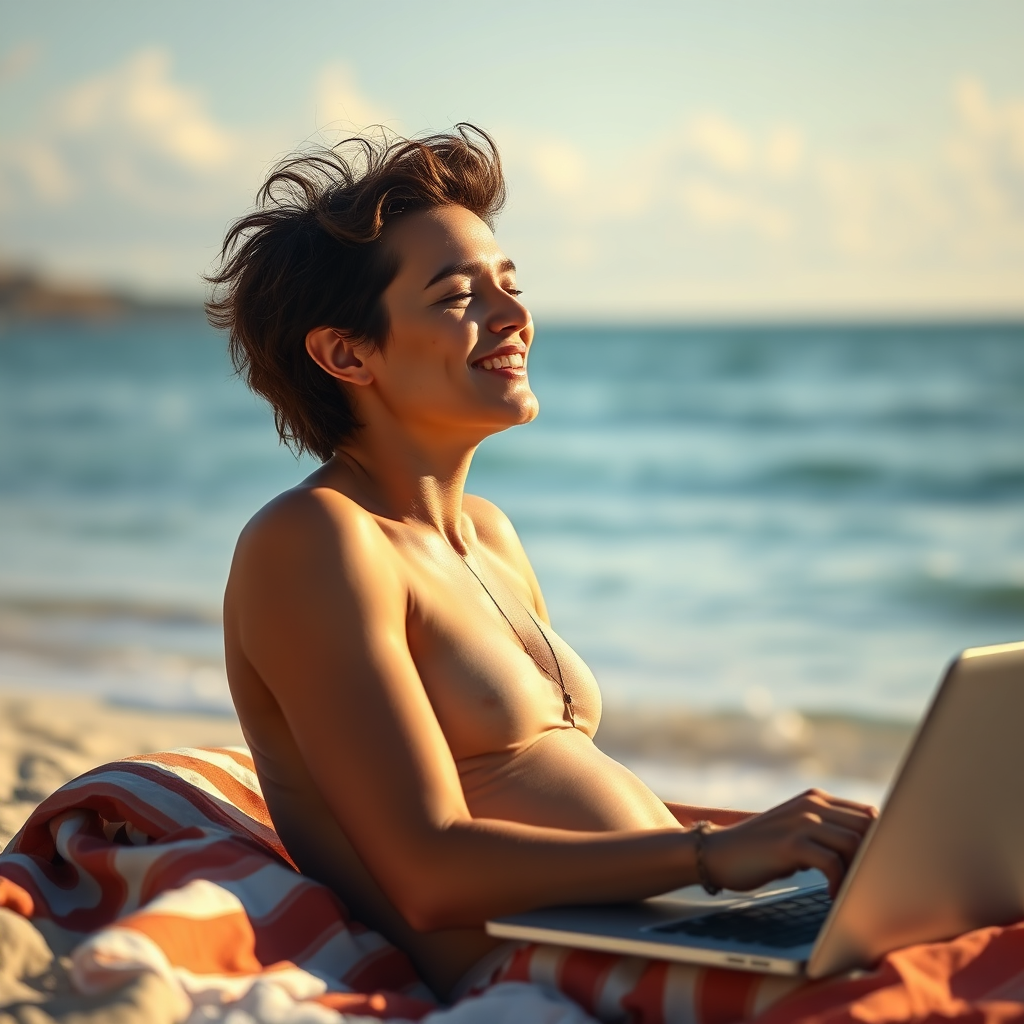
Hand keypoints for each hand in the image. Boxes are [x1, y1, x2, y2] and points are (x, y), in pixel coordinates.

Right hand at [700, 789, 877, 895]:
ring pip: (854, 843)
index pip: (868, 814)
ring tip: (849, 892)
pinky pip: (832, 863)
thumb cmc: (763, 850)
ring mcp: (800, 821)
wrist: (719, 853)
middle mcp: (811, 804)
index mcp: (816, 798)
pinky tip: (830, 896)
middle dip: (874, 858)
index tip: (877, 869)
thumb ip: (827, 832)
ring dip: (858, 873)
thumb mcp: (798, 834)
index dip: (881, 842)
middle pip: (868, 827)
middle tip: (866, 885)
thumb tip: (872, 851)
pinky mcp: (790, 843)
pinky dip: (838, 884)